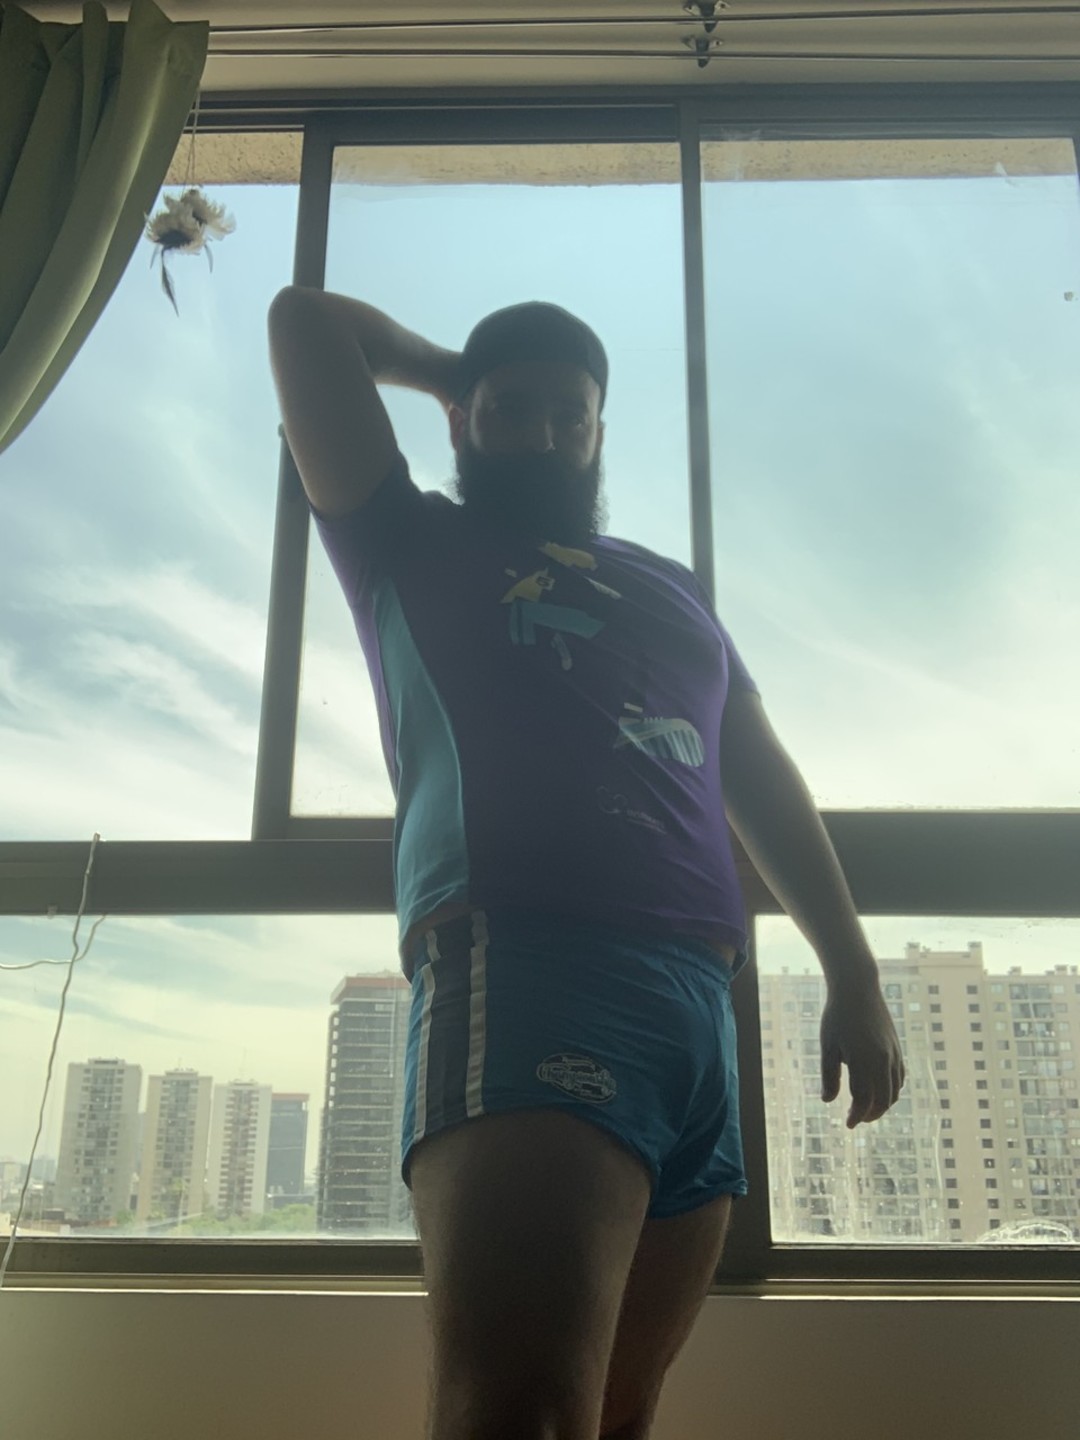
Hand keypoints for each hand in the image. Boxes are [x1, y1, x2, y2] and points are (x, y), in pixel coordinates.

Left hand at [820, 974, 905, 1127]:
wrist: (858, 988)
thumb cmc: (837, 1017)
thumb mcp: (828, 1046)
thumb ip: (829, 1075)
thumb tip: (828, 1101)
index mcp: (864, 1061)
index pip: (863, 1099)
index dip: (856, 1115)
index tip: (848, 1124)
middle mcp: (883, 1061)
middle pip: (883, 1100)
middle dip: (870, 1114)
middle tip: (857, 1119)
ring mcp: (893, 1054)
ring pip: (894, 1091)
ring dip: (883, 1105)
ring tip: (867, 1108)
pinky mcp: (897, 1048)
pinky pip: (900, 1077)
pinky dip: (892, 1090)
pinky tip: (880, 1090)